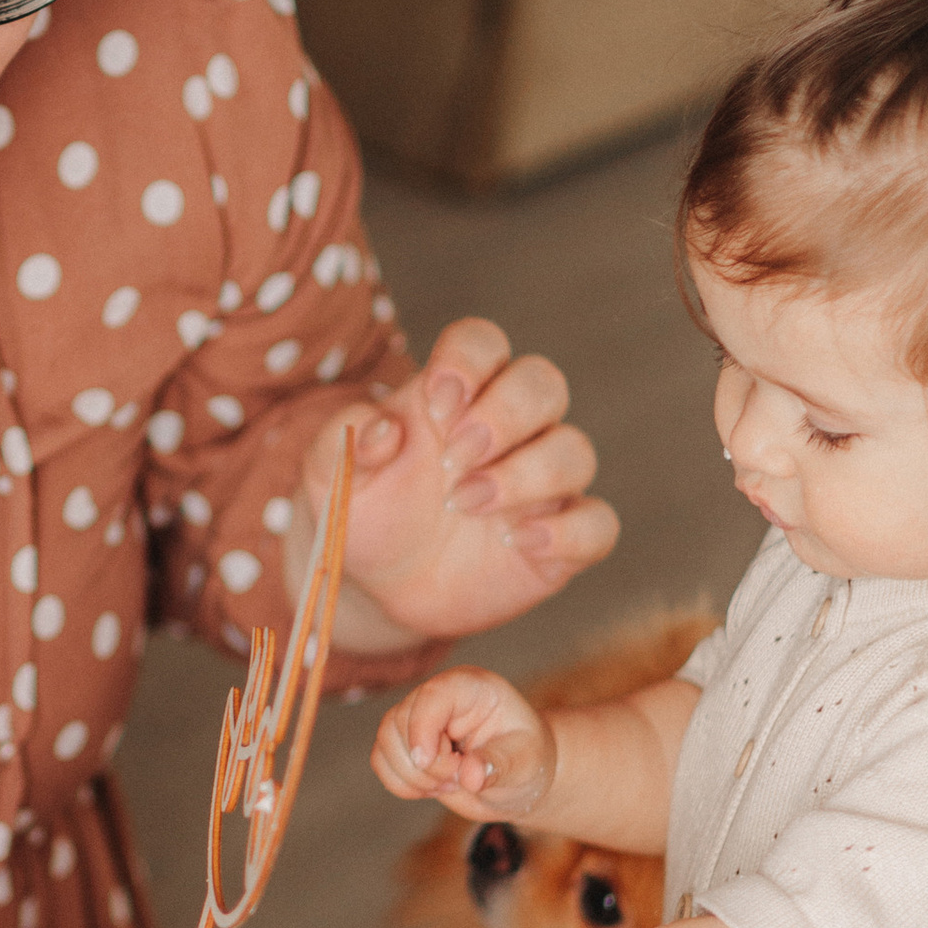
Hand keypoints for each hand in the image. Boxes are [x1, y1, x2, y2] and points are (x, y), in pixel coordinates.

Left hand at [304, 317, 617, 650]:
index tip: (436, 401)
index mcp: (455, 395)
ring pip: (575, 451)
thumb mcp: (330, 476)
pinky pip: (598, 525)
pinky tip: (517, 541)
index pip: (483, 343)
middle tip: (454, 457)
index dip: (468, 360)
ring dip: (526, 473)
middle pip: (543, 383)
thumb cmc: (364, 510)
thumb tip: (382, 431)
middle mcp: (509, 430)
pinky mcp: (559, 541)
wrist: (378, 584)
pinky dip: (568, 531)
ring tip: (467, 503)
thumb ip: (344, 444)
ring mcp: (540, 485)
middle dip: (505, 413)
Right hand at [372, 668, 557, 817]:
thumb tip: (469, 776)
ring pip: (385, 742)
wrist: (518, 778)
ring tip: (450, 783)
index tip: (430, 763)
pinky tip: (433, 788)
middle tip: (458, 779)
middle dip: (424, 764)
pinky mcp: (405, 745)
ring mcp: (418, 720)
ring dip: (412, 776)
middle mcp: (439, 697)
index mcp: (471, 688)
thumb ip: (498, 765)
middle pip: (400, 721)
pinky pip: (381, 762)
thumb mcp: (525, 762)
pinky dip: (401, 784)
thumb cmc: (528, 760)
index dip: (422, 729)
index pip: (432, 695)